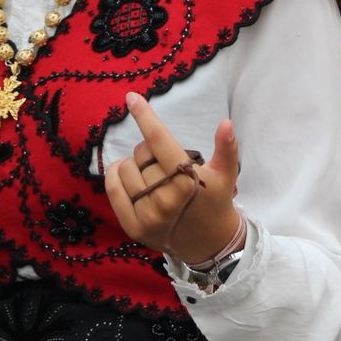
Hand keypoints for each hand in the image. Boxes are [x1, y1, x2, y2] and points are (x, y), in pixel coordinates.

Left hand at [105, 93, 242, 265]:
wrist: (208, 243)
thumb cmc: (215, 200)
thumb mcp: (226, 173)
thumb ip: (227, 147)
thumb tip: (226, 123)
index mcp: (187, 181)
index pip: (159, 141)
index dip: (145, 116)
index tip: (131, 97)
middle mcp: (166, 199)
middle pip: (142, 153)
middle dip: (149, 149)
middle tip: (163, 160)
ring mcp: (147, 215)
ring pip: (125, 168)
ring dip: (134, 164)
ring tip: (150, 172)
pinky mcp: (133, 227)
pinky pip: (113, 189)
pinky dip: (115, 176)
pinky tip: (126, 174)